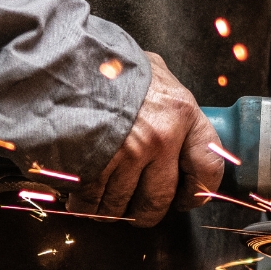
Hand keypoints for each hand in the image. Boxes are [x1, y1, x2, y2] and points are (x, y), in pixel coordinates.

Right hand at [68, 53, 223, 226]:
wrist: (61, 58)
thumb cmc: (108, 64)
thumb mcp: (152, 72)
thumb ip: (167, 102)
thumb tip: (178, 122)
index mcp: (181, 112)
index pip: (208, 166)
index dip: (199, 192)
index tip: (187, 198)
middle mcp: (160, 138)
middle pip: (161, 199)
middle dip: (148, 211)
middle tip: (138, 208)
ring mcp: (125, 155)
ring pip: (123, 207)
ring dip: (112, 209)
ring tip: (103, 196)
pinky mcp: (93, 167)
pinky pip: (91, 204)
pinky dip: (84, 206)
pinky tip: (81, 194)